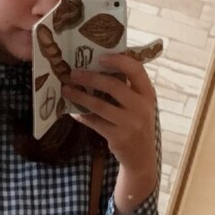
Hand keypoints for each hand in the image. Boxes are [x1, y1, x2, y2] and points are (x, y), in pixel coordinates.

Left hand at [63, 54, 157, 209]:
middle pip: (113, 86)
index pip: (136, 69)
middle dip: (90, 78)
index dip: (118, 60)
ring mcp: (130, 123)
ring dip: (80, 96)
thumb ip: (127, 88)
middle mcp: (141, 107)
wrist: (141, 156)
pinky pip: (94, 122)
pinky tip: (72, 110)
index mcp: (148, 93)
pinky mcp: (118, 137)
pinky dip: (82, 115)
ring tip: (66, 89)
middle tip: (73, 73)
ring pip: (99, 105)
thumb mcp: (139, 104)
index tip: (100, 57)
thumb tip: (98, 67)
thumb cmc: (137, 123)